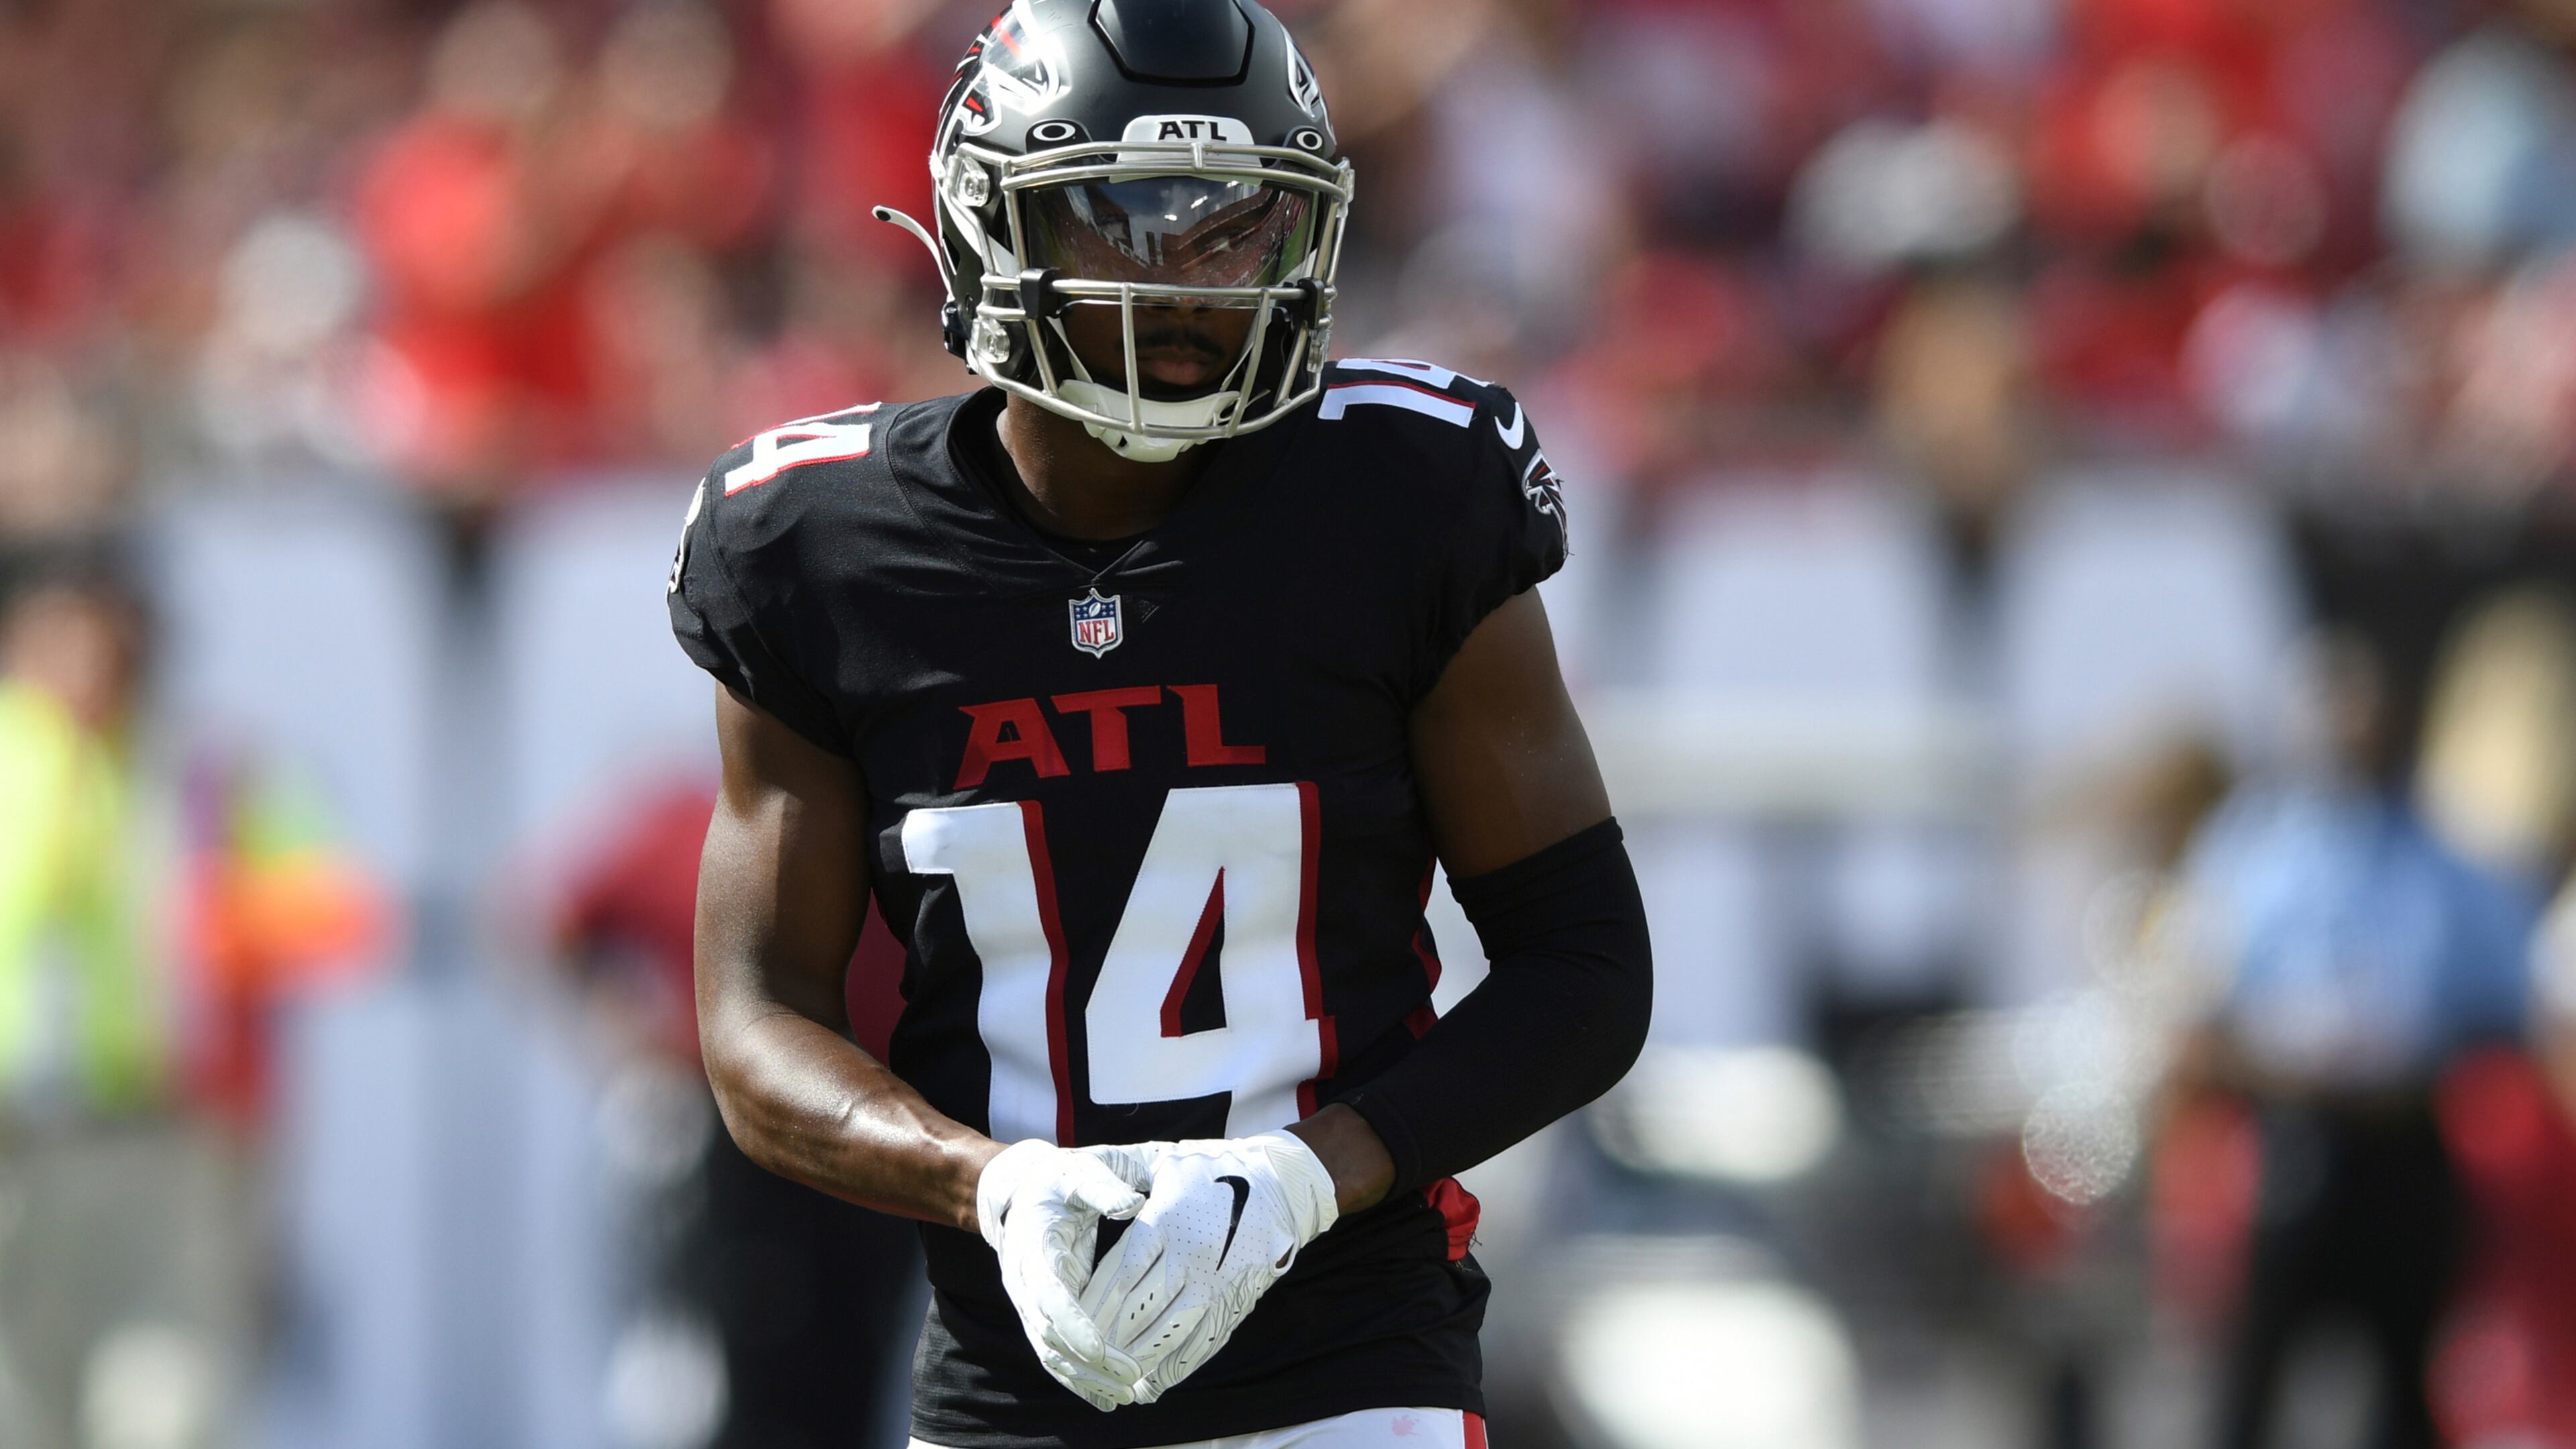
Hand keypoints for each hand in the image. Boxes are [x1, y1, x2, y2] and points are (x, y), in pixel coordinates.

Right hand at [975, 1139, 1156, 1409]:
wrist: (1024, 1192)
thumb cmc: (1059, 1181)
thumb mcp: (1080, 1174)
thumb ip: (1104, 1188)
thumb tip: (1133, 1203)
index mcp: (1031, 1251)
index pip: (1048, 1297)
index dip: (1072, 1324)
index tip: (1101, 1349)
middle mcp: (1024, 1285)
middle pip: (1051, 1336)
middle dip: (1089, 1363)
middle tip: (1131, 1378)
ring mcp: (1031, 1304)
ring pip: (1052, 1354)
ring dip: (1086, 1379)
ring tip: (1126, 1396)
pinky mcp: (1044, 1315)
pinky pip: (1058, 1354)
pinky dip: (1079, 1379)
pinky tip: (1108, 1398)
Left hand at [1077, 1132, 1338, 1403]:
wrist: (1281, 1183)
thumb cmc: (1213, 1171)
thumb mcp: (1166, 1165)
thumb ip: (1126, 1186)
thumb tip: (1092, 1205)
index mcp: (1167, 1220)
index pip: (1122, 1273)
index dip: (1096, 1304)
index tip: (1074, 1324)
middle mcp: (1190, 1254)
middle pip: (1141, 1307)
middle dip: (1110, 1338)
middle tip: (1087, 1358)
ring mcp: (1216, 1281)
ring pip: (1171, 1331)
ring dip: (1140, 1358)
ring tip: (1116, 1376)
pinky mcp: (1237, 1299)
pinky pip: (1204, 1341)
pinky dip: (1177, 1367)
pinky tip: (1155, 1382)